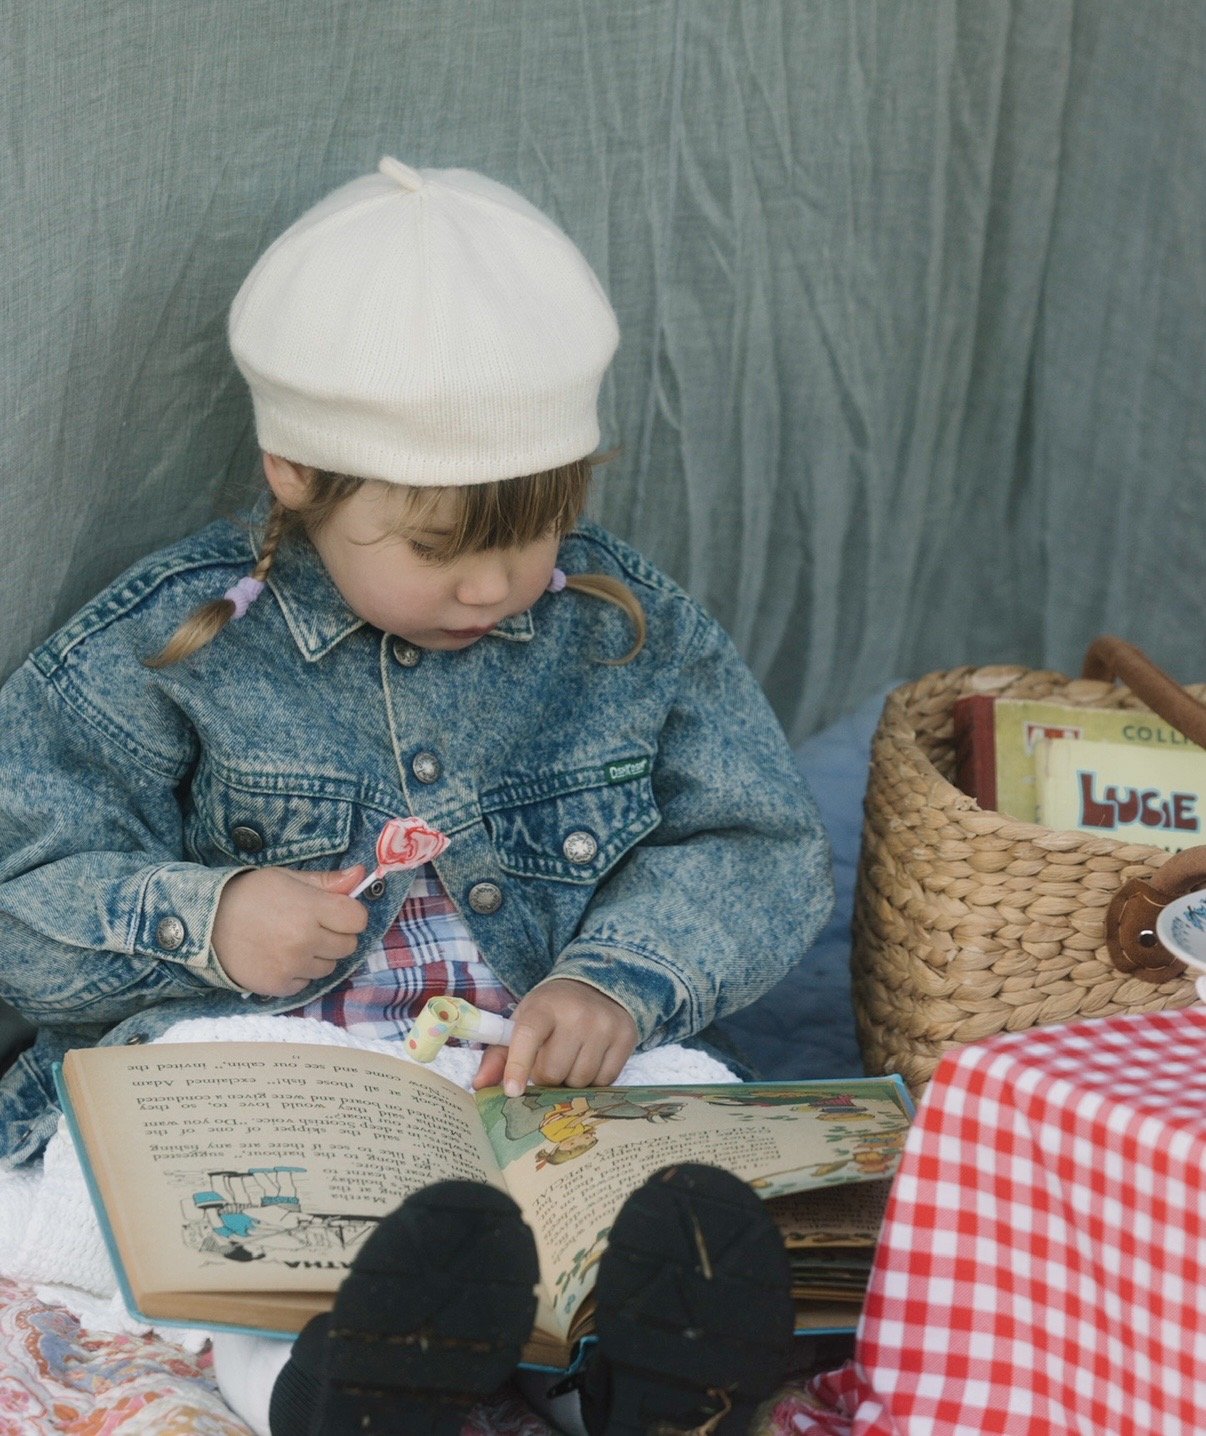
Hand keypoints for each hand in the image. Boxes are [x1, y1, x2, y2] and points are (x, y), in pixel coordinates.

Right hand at [211, 865, 368, 996]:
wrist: (207, 923)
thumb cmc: (250, 895)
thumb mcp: (287, 878)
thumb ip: (326, 881)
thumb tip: (360, 875)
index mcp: (310, 909)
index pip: (358, 919)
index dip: (350, 914)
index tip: (335, 911)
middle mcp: (305, 940)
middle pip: (348, 945)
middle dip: (336, 935)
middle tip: (311, 925)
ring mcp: (292, 966)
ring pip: (330, 967)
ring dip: (319, 956)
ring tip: (293, 941)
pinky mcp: (279, 986)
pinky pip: (307, 983)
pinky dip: (299, 972)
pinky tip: (281, 957)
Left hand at [472, 978, 637, 1094]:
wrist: (596, 985)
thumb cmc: (551, 1012)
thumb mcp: (523, 1022)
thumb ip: (499, 1055)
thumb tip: (480, 1086)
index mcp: (543, 1007)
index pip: (527, 1038)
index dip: (518, 1066)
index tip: (512, 1092)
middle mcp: (576, 1013)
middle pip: (553, 1071)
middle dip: (546, 1076)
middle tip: (549, 1061)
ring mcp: (604, 1025)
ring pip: (580, 1080)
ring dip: (570, 1081)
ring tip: (570, 1060)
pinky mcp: (626, 1036)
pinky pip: (606, 1081)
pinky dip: (594, 1081)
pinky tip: (590, 1061)